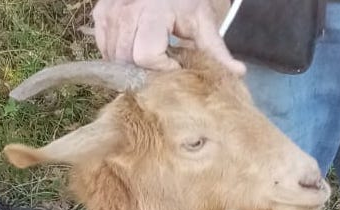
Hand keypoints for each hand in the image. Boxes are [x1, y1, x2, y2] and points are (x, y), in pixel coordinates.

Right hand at [91, 0, 245, 74]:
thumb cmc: (186, 1)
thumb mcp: (203, 22)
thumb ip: (217, 51)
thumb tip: (238, 73)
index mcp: (155, 13)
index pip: (146, 56)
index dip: (161, 68)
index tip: (175, 65)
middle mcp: (128, 10)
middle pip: (127, 60)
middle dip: (145, 69)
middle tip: (162, 64)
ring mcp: (111, 11)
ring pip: (113, 57)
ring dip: (130, 64)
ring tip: (150, 55)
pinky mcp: (100, 14)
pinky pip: (104, 47)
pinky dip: (117, 54)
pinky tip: (134, 47)